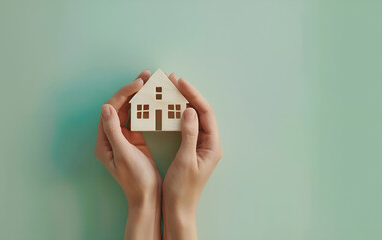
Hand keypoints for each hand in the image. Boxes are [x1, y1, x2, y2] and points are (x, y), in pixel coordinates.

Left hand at [94, 70, 161, 239]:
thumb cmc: (136, 179)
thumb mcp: (124, 154)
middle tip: (146, 76)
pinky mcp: (135, 140)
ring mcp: (123, 137)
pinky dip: (145, 108)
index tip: (138, 84)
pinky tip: (154, 99)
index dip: (123, 94)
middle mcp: (111, 136)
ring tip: (150, 83)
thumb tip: (106, 107)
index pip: (111, 109)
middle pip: (119, 107)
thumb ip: (113, 130)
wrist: (148, 197)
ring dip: (139, 97)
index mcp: (104, 141)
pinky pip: (138, 119)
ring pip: (129, 111)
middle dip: (131, 91)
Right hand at [162, 73, 222, 239]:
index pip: (206, 113)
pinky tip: (169, 108)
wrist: (179, 208)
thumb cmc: (182, 189)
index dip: (194, 96)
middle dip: (189, 95)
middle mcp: (209, 143)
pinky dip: (178, 115)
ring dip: (183, 103)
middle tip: (175, 81)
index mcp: (212, 145)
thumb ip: (190, 135)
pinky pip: (187, 126)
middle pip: (202, 112)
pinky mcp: (192, 148)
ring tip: (171, 89)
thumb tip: (190, 111)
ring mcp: (201, 145)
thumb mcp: (185, 160)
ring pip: (194, 117)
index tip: (181, 83)